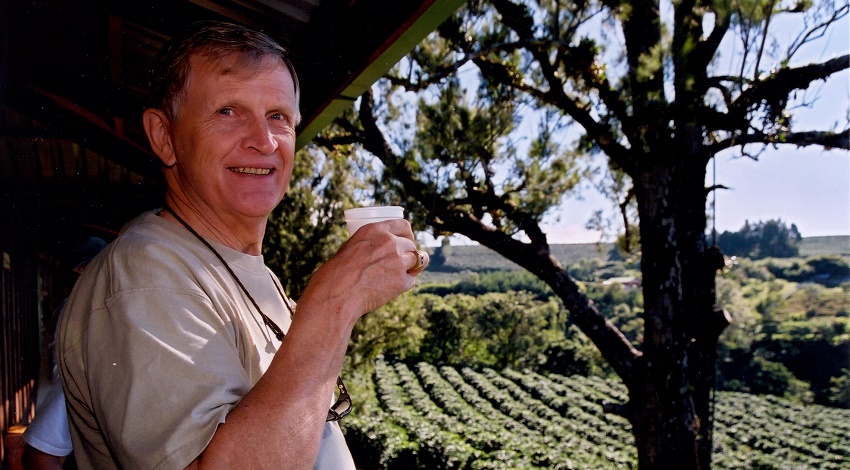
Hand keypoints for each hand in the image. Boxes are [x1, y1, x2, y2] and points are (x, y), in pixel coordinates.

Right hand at [300, 219, 428, 317]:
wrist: (338, 291)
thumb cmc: (338, 272)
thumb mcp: (352, 246)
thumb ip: (370, 245)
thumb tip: (380, 252)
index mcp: (376, 230)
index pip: (404, 226)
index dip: (408, 235)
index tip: (407, 241)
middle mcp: (390, 242)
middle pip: (411, 245)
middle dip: (408, 254)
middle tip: (398, 264)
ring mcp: (398, 261)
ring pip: (417, 261)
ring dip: (410, 268)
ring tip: (397, 276)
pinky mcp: (401, 280)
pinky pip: (410, 280)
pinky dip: (403, 285)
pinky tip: (389, 289)